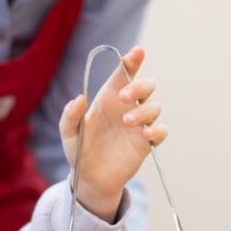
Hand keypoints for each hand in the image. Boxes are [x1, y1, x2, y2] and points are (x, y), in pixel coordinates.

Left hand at [59, 46, 166, 221]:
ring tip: (126, 122)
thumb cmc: (79, 151)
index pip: (124, 73)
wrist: (90, 179)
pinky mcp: (146, 143)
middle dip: (139, 85)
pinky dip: (158, 130)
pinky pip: (161, 131)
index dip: (133, 60)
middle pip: (146, 85)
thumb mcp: (68, 134)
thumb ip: (70, 115)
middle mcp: (126, 107)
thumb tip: (79, 99)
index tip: (138, 51)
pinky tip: (146, 134)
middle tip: (123, 97)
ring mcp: (138, 125)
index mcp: (108, 99)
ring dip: (143, 111)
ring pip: (154, 107)